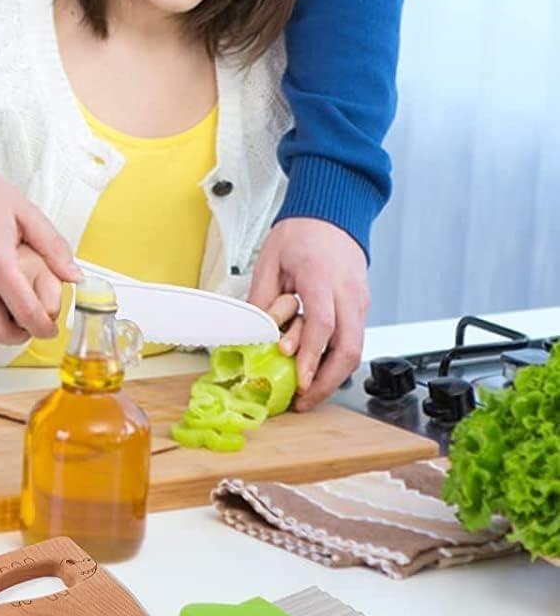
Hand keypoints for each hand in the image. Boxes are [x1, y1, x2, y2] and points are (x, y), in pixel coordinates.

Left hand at [247, 217, 368, 408]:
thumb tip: (253, 332)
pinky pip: (354, 339)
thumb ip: (263, 298)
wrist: (331, 216)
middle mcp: (346, 292)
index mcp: (320, 276)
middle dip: (328, 381)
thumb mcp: (270, 260)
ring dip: (335, 376)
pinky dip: (338, 360)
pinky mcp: (362, 307)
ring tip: (309, 393)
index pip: (322, 324)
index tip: (300, 380)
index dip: (311, 356)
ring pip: (357, 349)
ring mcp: (359, 300)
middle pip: (349, 347)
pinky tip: (320, 371)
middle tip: (305, 399)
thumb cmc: (301, 234)